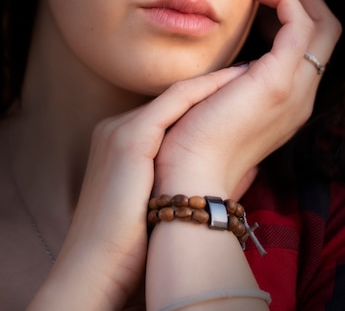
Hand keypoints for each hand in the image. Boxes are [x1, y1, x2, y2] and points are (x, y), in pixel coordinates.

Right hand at [28, 67, 247, 309]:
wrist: (95, 270)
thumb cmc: (131, 246)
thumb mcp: (164, 203)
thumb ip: (199, 178)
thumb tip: (249, 167)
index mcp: (120, 143)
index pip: (168, 114)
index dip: (204, 102)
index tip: (236, 95)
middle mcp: (115, 129)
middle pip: (172, 102)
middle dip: (212, 89)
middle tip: (247, 77)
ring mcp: (119, 130)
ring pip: (176, 97)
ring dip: (214, 84)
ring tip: (247, 74)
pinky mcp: (129, 138)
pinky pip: (175, 104)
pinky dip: (205, 91)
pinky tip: (233, 84)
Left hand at [152, 0, 341, 197]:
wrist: (187, 175)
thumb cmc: (192, 141)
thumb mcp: (220, 104)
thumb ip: (232, 84)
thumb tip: (228, 67)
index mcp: (288, 101)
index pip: (310, 46)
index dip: (292, 14)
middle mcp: (302, 95)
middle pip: (327, 30)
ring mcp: (296, 89)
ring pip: (324, 23)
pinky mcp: (279, 80)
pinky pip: (301, 23)